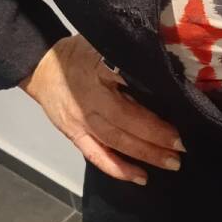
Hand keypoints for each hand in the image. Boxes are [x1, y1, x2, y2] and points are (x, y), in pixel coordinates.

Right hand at [18, 35, 184, 184]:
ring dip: (144, 155)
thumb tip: (163, 68)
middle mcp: (88, 99)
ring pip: (115, 142)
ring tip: (171, 163)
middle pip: (125, 122)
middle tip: (182, 147)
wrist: (40, 67)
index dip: (153, 108)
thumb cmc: (79, 54)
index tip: (178, 114)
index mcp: (97, 71)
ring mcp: (80, 120)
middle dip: (155, 137)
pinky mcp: (74, 135)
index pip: (129, 90)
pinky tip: (140, 177)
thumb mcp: (102, 44)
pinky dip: (118, 169)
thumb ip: (128, 58)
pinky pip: (96, 156)